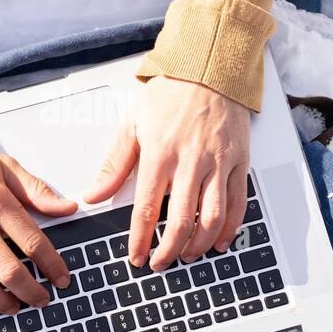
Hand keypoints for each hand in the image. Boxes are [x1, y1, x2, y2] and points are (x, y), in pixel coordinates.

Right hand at [0, 139, 76, 316]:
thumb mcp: (1, 164)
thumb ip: (36, 189)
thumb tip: (67, 207)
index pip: (34, 242)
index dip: (52, 266)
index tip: (62, 278)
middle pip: (9, 270)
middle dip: (32, 292)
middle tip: (42, 300)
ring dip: (2, 303)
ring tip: (14, 308)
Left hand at [85, 76, 250, 271]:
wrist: (209, 67)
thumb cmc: (171, 92)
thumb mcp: (132, 122)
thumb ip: (114, 164)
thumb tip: (93, 195)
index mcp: (159, 154)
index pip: (146, 209)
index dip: (140, 240)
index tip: (136, 258)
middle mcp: (190, 162)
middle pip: (180, 221)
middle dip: (169, 251)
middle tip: (160, 264)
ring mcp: (218, 163)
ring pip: (212, 218)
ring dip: (198, 244)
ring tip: (187, 255)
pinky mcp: (239, 161)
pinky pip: (238, 203)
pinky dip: (230, 228)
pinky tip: (219, 240)